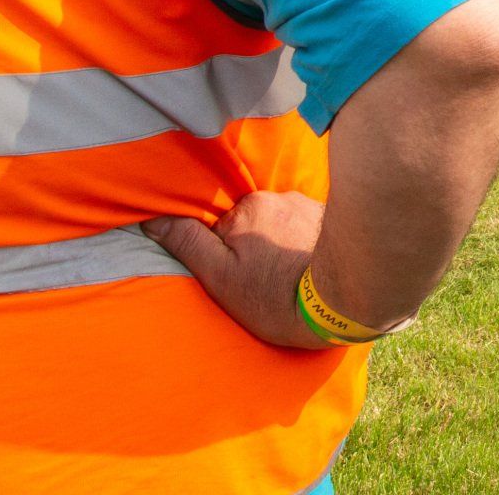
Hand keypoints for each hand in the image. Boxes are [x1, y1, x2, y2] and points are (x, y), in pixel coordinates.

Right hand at [144, 191, 328, 349]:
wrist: (344, 299)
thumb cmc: (275, 296)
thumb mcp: (221, 278)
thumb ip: (188, 244)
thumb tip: (153, 220)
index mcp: (246, 211)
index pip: (223, 227)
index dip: (224, 252)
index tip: (236, 274)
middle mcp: (278, 199)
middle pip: (255, 222)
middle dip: (255, 244)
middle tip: (266, 278)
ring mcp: (308, 206)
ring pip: (283, 223)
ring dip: (282, 242)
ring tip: (291, 274)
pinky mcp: (331, 218)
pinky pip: (309, 227)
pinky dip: (306, 243)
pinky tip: (312, 266)